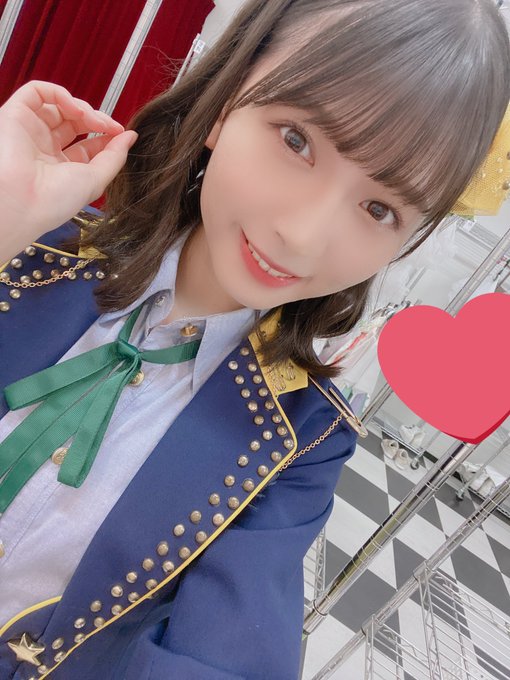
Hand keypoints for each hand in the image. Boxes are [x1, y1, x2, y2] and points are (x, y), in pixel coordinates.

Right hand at [0, 80, 137, 261]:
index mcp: (61, 170)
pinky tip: (75, 109)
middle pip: (75, 123)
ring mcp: (30, 132)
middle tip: (111, 127)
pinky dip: (60, 94)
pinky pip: (37, 92)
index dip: (106, 137)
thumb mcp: (95, 180)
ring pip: (59, 106)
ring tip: (93, 119)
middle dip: (97, 121)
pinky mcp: (15, 115)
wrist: (23, 201)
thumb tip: (131, 136)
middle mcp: (44, 150)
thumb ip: (115, 157)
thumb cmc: (54, 200)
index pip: (87, 146)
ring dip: (82, 108)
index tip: (122, 134)